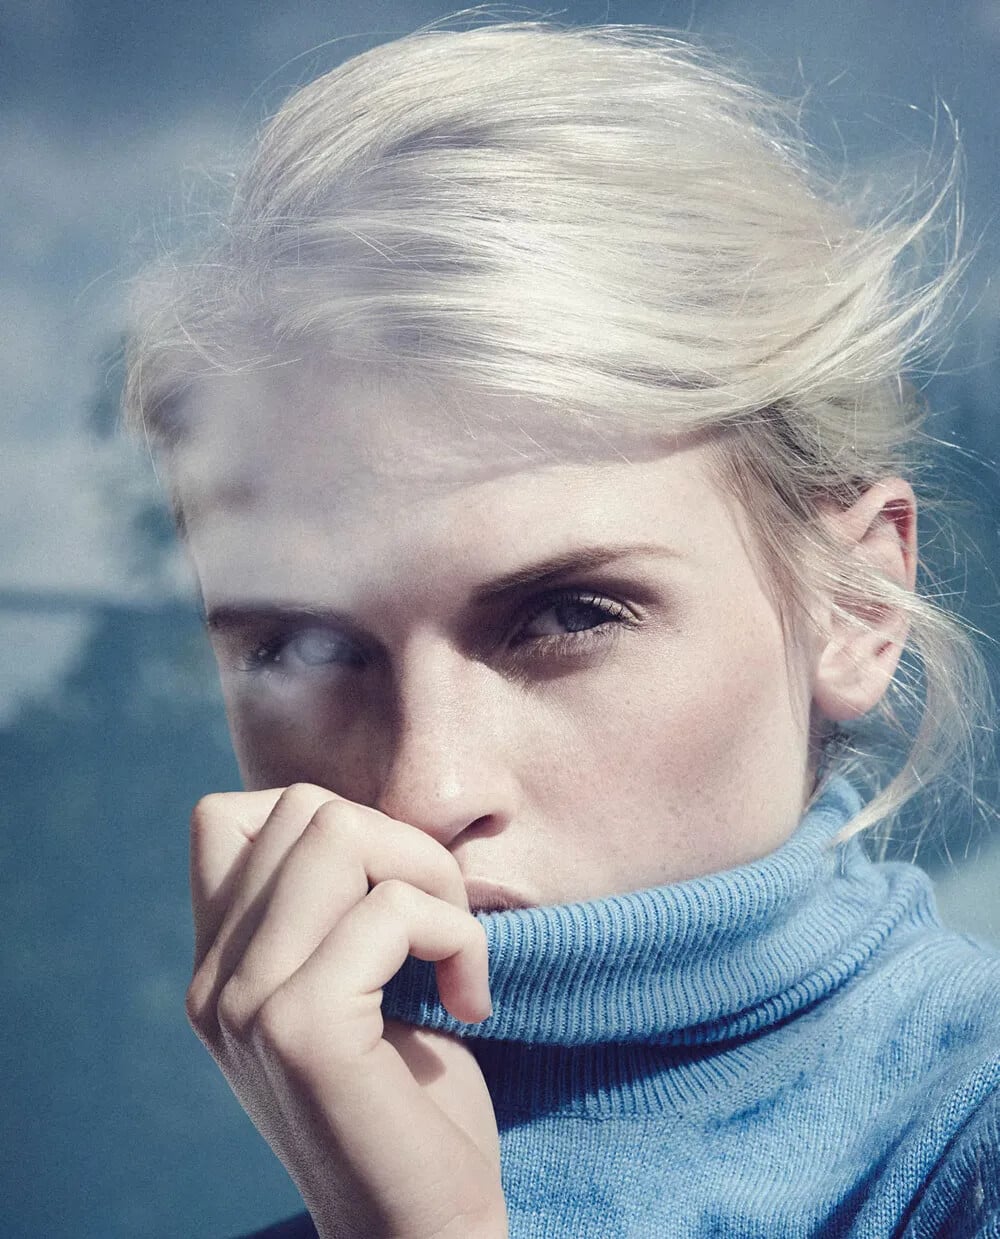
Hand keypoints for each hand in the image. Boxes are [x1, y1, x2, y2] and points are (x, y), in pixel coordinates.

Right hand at [184, 783, 507, 1238]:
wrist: (421, 1235)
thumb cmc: (412, 1108)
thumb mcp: (356, 989)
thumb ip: (333, 910)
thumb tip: (371, 821)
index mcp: (221, 967)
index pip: (228, 818)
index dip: (325, 820)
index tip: (385, 894)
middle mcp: (215, 981)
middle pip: (304, 808)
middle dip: (402, 844)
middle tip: (442, 928)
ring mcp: (246, 1003)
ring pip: (340, 832)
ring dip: (432, 879)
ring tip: (455, 955)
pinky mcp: (302, 1030)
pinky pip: (393, 911)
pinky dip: (458, 938)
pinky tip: (469, 1004)